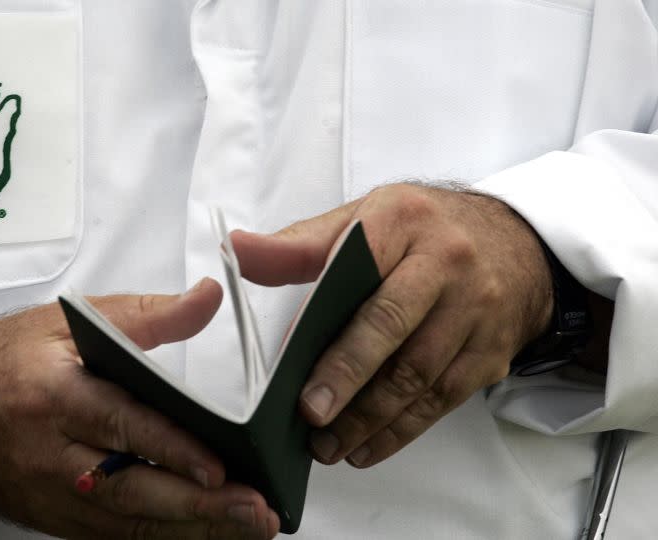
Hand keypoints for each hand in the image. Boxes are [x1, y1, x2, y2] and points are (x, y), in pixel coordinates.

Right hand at [0, 279, 279, 538]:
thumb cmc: (3, 360)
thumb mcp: (65, 323)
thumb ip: (143, 315)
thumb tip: (207, 297)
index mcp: (52, 395)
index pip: (119, 425)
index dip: (171, 450)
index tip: (220, 469)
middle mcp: (47, 454)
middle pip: (128, 490)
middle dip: (196, 509)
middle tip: (253, 514)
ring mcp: (46, 495)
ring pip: (123, 524)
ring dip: (187, 533)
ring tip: (243, 532)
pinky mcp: (49, 519)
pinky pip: (108, 537)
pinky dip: (155, 539)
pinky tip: (198, 537)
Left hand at [231, 184, 553, 468]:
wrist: (518, 244)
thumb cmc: (425, 231)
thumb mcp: (365, 218)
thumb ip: (300, 244)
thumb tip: (237, 251)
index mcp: (404, 222)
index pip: (358, 270)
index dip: (326, 318)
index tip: (293, 364)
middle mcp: (447, 264)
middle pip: (393, 329)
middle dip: (349, 378)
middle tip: (311, 417)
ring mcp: (476, 312)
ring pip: (419, 375)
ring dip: (370, 418)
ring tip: (328, 446)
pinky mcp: (491, 354)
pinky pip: (443, 400)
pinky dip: (401, 430)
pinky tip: (366, 448)